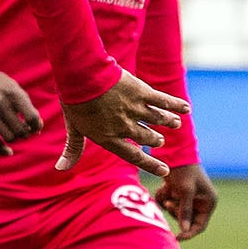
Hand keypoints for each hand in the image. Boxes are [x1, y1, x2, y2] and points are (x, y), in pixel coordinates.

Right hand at [0, 71, 43, 152]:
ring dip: (16, 138)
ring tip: (14, 132)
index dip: (37, 125)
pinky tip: (9, 151)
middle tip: (25, 129)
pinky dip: (3, 150)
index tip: (35, 126)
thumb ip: (27, 107)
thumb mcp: (15, 89)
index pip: (31, 117)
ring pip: (10, 138)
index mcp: (13, 94)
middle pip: (21, 130)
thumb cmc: (0, 86)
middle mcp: (1, 104)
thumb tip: (38, 128)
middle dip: (26, 133)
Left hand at [56, 70, 188, 173]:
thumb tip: (61, 168)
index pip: (134, 155)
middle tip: (160, 141)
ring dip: (168, 122)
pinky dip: (176, 105)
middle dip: (156, 140)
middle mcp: (125, 127)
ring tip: (176, 124)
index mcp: (109, 138)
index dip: (150, 164)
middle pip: (147, 136)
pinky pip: (163, 101)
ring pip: (158, 119)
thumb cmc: (75, 102)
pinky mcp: (142, 93)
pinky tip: (187, 109)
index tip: (165, 171)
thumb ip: (73, 149)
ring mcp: (135, 110)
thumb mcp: (74, 128)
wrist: (83, 77)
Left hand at [157, 162, 217, 238]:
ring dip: (167, 204)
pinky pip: (167, 203)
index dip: (189, 233)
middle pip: (185, 220)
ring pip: (174, 212)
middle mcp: (199, 201)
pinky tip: (164, 187)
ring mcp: (187, 197)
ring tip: (167, 191)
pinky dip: (163, 197)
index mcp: (208, 202)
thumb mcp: (186, 191)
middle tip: (169, 203)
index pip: (200, 226)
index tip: (176, 237)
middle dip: (175, 213)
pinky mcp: (176, 193)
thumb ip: (185, 211)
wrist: (173, 151)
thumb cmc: (184, 170)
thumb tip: (184, 230)